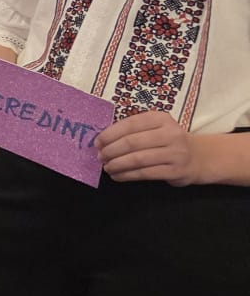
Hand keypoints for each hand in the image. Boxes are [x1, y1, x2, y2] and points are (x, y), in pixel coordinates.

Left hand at [98, 111, 212, 185]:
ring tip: (107, 167)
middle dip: (111, 151)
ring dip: (117, 164)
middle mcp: (170, 134)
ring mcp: (175, 153)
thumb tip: (103, 140)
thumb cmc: (168, 141)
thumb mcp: (155, 128)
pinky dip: (127, 175)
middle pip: (132, 142)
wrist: (199, 157)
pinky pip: (145, 173)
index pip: (129, 124)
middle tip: (100, 157)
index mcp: (161, 118)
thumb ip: (133, 130)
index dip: (110, 134)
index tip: (97, 142)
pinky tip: (118, 176)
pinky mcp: (176, 171)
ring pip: (137, 159)